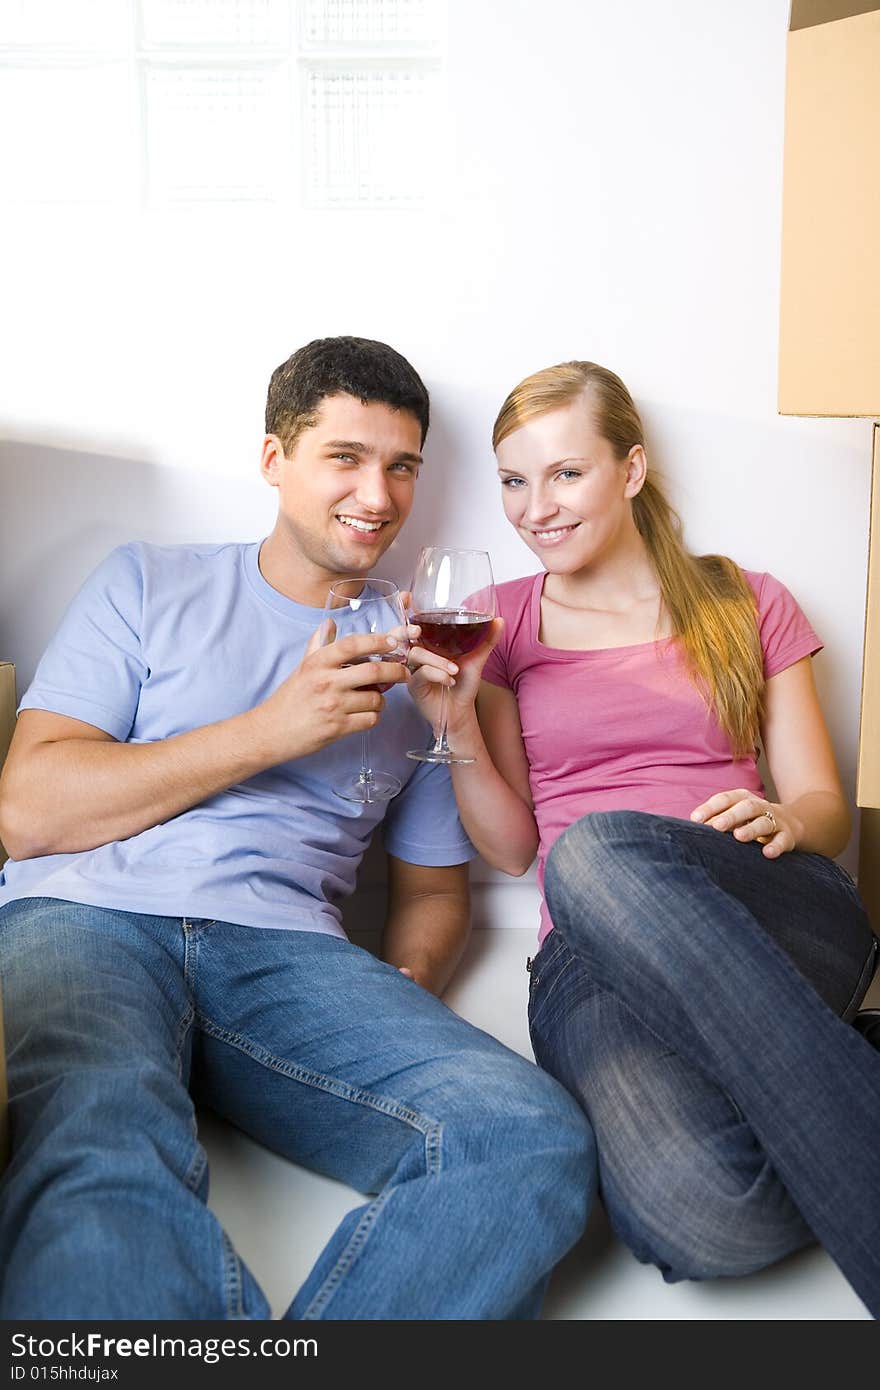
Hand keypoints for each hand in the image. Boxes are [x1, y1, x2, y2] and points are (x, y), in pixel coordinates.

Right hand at [255, 623, 408, 761]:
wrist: (270, 731)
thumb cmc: (289, 699)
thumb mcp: (302, 668)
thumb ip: (319, 645)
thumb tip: (330, 623)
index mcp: (317, 663)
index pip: (352, 644)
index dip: (377, 641)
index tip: (393, 643)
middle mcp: (325, 681)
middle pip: (373, 670)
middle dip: (396, 671)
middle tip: (404, 673)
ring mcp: (332, 706)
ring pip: (375, 698)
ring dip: (382, 699)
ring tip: (375, 698)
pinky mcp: (337, 728)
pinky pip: (370, 719)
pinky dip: (374, 716)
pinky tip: (367, 714)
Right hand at [406, 617, 504, 732]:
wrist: (462, 710)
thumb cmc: (464, 684)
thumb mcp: (477, 658)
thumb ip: (487, 639)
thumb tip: (500, 620)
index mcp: (428, 642)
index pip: (410, 622)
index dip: (404, 607)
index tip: (406, 597)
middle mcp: (417, 653)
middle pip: (402, 635)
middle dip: (407, 629)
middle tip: (418, 630)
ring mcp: (413, 669)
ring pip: (416, 653)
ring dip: (437, 660)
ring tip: (455, 669)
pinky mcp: (413, 685)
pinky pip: (421, 673)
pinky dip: (438, 674)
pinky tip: (450, 679)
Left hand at [690, 789, 795, 857]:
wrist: (792, 823)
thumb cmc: (751, 820)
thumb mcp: (734, 816)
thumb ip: (716, 820)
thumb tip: (690, 829)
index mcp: (743, 798)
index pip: (726, 798)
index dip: (710, 807)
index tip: (695, 819)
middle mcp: (759, 806)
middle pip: (746, 807)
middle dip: (731, 816)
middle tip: (716, 826)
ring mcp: (775, 820)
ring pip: (763, 822)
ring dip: (751, 829)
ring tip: (739, 837)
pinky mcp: (787, 835)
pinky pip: (782, 840)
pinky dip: (776, 846)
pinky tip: (767, 853)